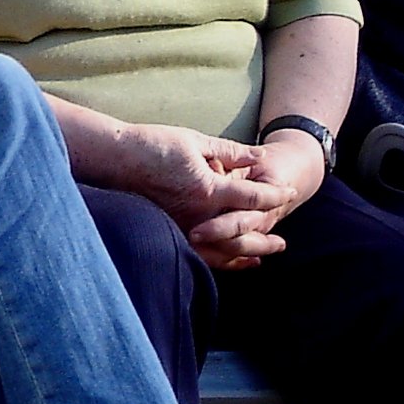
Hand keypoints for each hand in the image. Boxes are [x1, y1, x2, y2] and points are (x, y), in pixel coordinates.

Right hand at [112, 122, 298, 268]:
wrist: (114, 158)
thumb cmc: (153, 145)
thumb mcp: (195, 141)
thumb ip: (231, 153)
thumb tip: (260, 159)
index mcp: (209, 188)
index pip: (252, 198)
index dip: (274, 195)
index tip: (289, 194)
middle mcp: (198, 214)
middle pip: (243, 233)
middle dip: (265, 237)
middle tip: (282, 242)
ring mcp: (183, 227)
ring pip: (223, 250)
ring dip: (246, 254)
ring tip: (262, 257)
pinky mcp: (169, 232)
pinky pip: (200, 254)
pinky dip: (220, 260)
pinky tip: (229, 262)